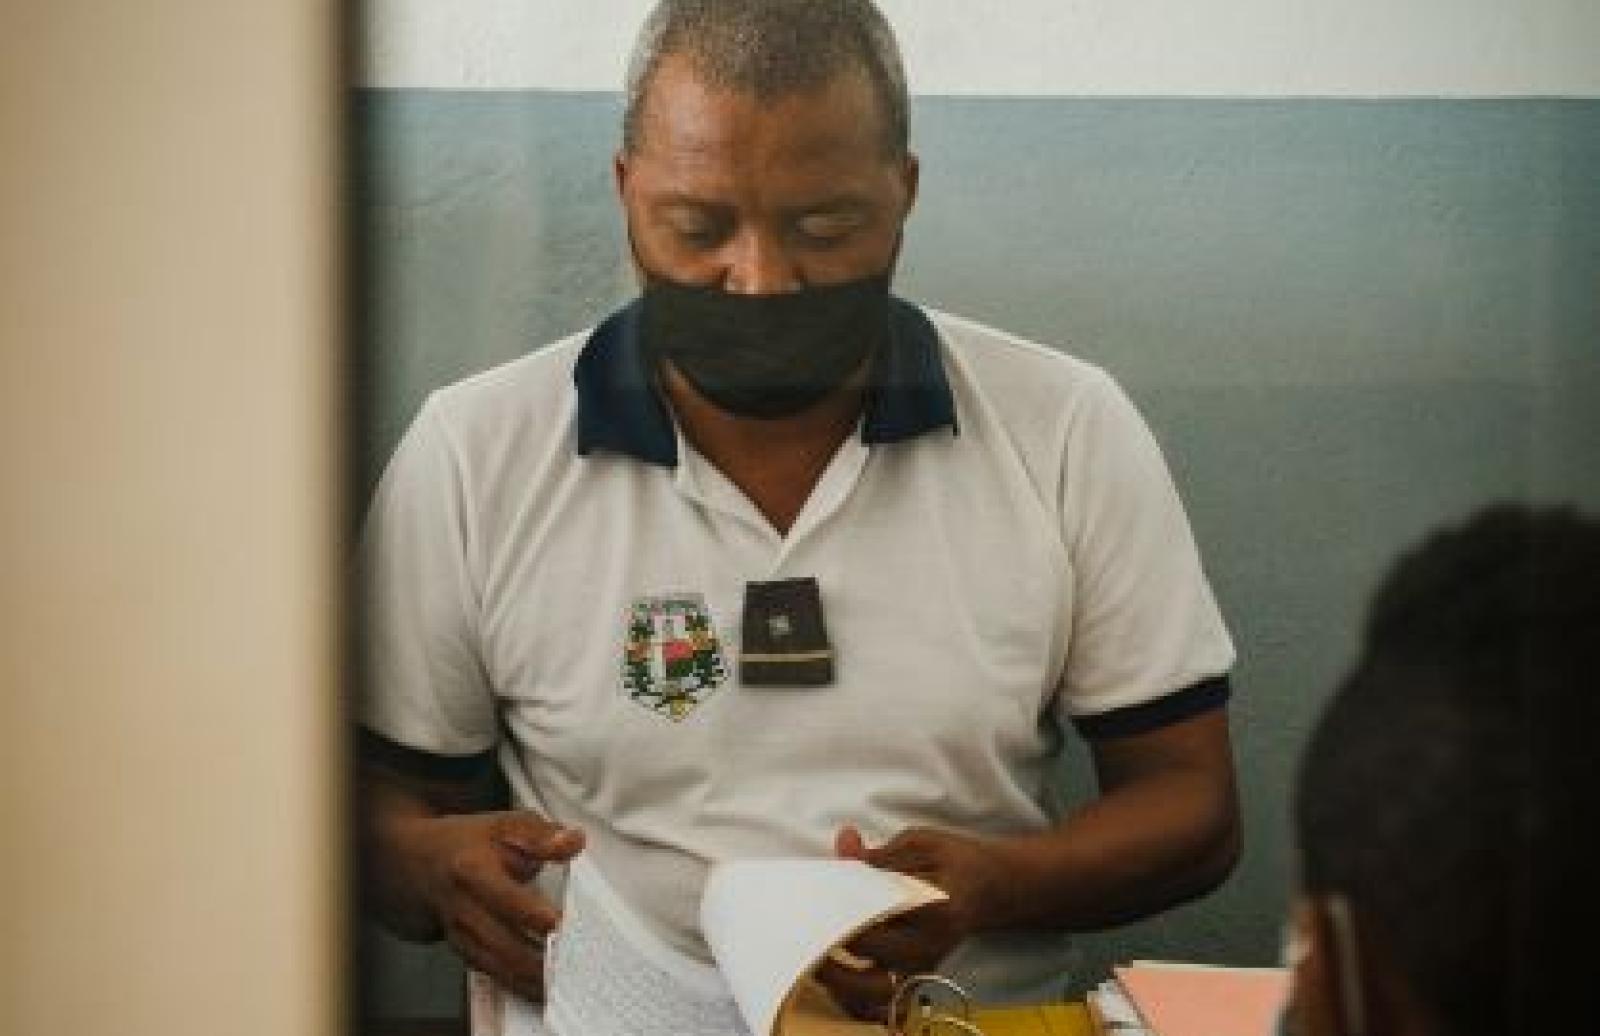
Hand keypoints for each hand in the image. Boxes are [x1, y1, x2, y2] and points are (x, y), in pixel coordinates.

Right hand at [397, 810, 583, 1002]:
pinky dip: (519, 985)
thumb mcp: (505, 825)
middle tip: (574, 964)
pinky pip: (493, 974)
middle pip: (501, 943)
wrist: (418, 864)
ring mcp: (460, 935)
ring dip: (531, 980)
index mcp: (471, 871)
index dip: (532, 913)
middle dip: (538, 959)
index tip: (558, 923)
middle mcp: (462, 908)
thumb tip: (574, 842)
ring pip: (498, 966)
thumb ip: (542, 835)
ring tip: (565, 983)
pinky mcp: (464, 952)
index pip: (504, 898)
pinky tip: (544, 990)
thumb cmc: (470, 843)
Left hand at [815, 825, 1007, 1020]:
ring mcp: (921, 966)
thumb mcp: (921, 844)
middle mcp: (929, 945)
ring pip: (869, 990)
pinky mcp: (913, 975)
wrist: (991, 890)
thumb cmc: (956, 862)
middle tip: (803, 926)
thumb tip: (844, 844)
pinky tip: (829, 970)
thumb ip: (880, 853)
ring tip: (810, 953)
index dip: (840, 905)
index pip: (878, 913)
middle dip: (829, 943)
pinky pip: (875, 997)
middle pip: (867, 953)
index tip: (815, 895)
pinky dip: (850, 992)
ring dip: (836, 977)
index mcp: (936, 907)